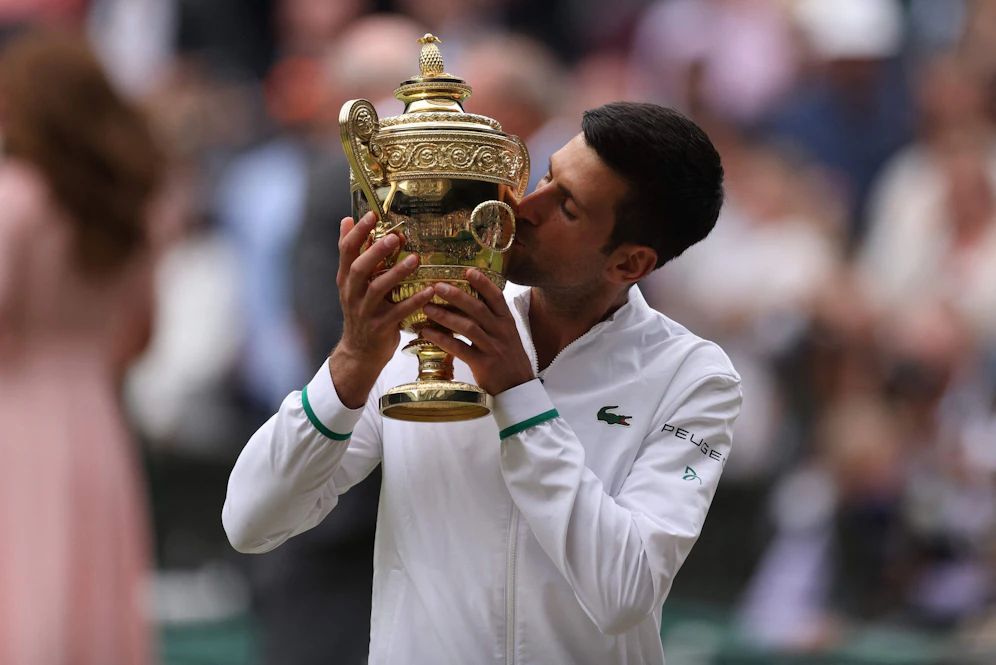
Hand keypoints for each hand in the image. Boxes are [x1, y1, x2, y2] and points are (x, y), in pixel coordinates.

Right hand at [330, 212, 433, 406]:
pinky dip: (414, 301)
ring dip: (396, 273)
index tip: (371, 215)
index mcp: (346, 279)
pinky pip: (398, 312)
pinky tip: (430, 290)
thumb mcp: (352, 283)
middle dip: (376, 251)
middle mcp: (352, 294)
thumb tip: (346, 220)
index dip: (357, 232)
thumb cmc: (362, 311)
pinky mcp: (380, 327)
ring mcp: (365, 312)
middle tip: (395, 236)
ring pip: (377, 289)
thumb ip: (353, 253)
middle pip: (359, 268)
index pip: (346, 251)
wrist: (360, 352)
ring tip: (415, 259)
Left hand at [421, 269, 534, 395]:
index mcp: (507, 322)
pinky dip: (443, 340)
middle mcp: (501, 332)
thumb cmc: (508, 360)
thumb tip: (467, 302)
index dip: (483, 283)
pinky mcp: (484, 364)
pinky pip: (460, 349)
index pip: (496, 297)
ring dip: (446, 316)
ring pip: (468, 327)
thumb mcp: (506, 335)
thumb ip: (491, 320)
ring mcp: (493, 348)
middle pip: (478, 309)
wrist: (518, 388)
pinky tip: (428, 333)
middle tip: (438, 286)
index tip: (468, 270)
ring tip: (427, 308)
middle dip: (457, 295)